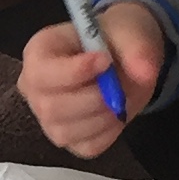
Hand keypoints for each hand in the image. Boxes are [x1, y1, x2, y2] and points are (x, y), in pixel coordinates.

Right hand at [19, 7, 164, 157]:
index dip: (74, 72)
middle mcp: (33, 88)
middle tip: (118, 86)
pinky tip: (115, 113)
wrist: (125, 59)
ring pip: (66, 133)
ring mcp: (46, 117)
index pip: (41, 73)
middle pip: (51, 108)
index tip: (106, 60)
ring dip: (103, 117)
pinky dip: (108, 133)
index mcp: (38, 52)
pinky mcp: (68, 139)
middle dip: (93, 99)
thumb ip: (137, 48)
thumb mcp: (129, 32)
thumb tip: (145, 74)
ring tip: (119, 98)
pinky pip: (86, 147)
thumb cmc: (115, 40)